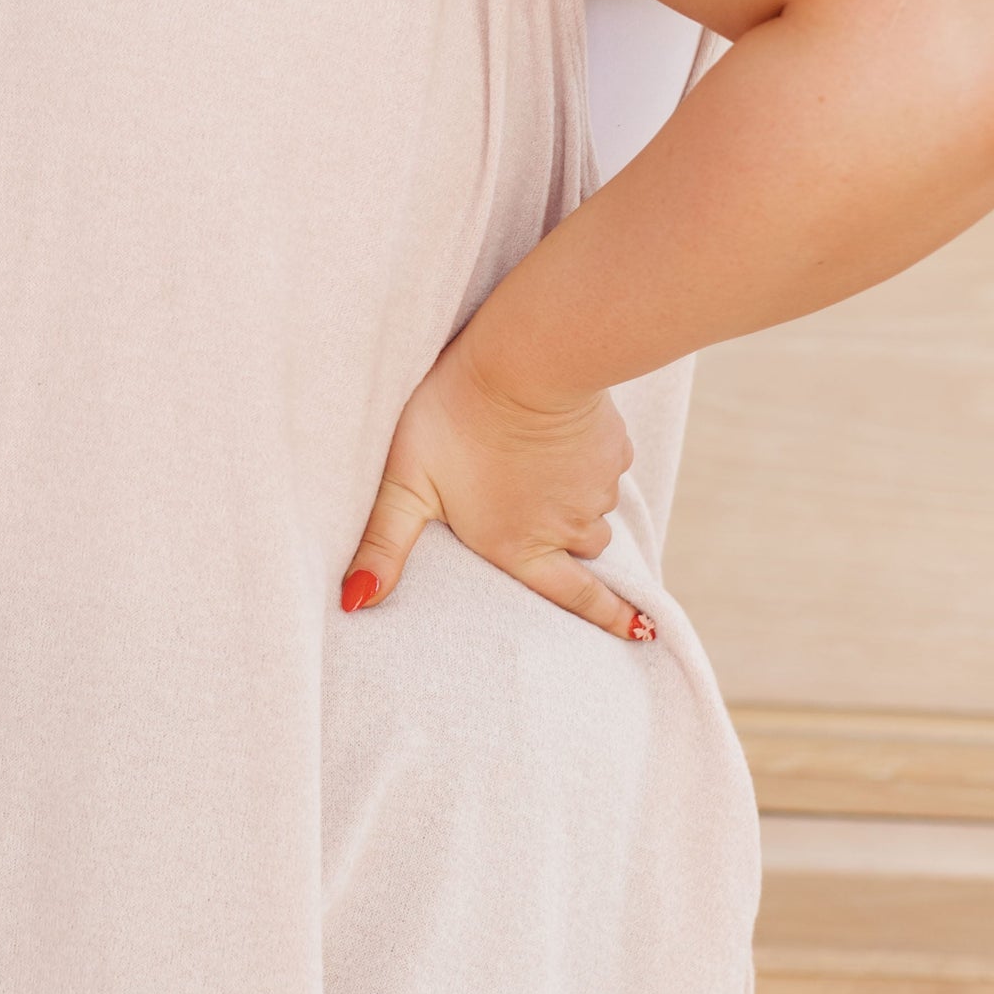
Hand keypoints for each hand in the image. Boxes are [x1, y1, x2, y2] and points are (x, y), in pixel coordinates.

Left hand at [341, 339, 655, 641]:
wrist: (526, 360)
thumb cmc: (454, 419)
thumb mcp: (405, 484)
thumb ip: (383, 545)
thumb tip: (355, 603)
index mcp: (519, 545)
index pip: (572, 595)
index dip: (605, 616)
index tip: (638, 633)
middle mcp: (568, 526)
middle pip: (583, 548)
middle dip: (566, 539)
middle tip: (533, 508)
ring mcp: (598, 488)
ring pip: (596, 505)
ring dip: (573, 495)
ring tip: (535, 463)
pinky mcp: (616, 448)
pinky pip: (608, 464)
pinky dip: (588, 456)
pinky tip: (559, 432)